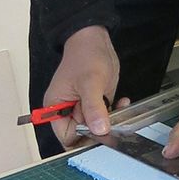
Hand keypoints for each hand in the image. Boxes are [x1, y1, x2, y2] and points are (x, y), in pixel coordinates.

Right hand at [41, 26, 124, 146]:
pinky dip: (115, 113)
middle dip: (99, 131)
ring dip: (110, 122)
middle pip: (82, 135)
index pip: (67, 137)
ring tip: (118, 108)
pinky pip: (105, 117)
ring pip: (96, 128)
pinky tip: (121, 101)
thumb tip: (99, 130)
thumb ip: (93, 107)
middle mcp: (67, 111)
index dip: (82, 140)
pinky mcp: (96, 103)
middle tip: (114, 125)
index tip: (100, 136)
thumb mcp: (90, 82)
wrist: (95, 39)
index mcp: (56, 108)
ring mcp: (82, 108)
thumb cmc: (85, 55)